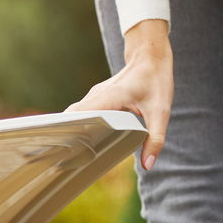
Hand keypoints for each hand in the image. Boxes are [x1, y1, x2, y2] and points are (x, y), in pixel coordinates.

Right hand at [67, 19, 172, 169]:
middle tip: (61, 158)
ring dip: (71, 130)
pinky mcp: (98, 99)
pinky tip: (82, 142)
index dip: (67, 129)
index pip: (78, 114)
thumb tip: (148, 165)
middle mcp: (97, 95)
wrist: (151, 58)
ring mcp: (95, 96)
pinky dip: (79, 126)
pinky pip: (83, 113)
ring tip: (68, 154)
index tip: (61, 146)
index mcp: (109, 97)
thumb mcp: (161, 113)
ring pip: (75, 114)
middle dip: (64, 135)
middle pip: (71, 116)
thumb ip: (155, 139)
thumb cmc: (156, 81)